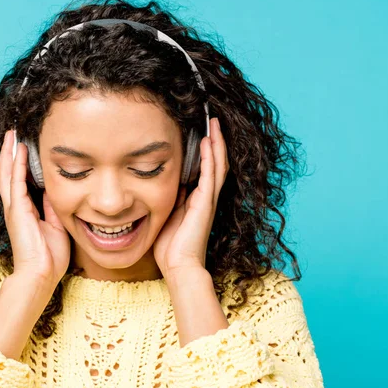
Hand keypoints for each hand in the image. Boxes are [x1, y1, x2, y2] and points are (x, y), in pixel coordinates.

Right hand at [0, 130, 70, 287]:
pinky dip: (16, 163)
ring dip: (9, 153)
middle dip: (10, 153)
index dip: (21, 164)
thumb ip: (51, 208)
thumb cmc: (49, 256)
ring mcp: (14, 207)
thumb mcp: (55, 225)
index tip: (25, 148)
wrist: (41, 274)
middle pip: (8, 173)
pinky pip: (15, 180)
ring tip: (11, 134)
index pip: (20, 182)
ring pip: (8, 173)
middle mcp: (16, 207)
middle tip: (12, 134)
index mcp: (25, 212)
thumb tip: (53, 191)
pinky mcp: (17, 209)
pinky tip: (19, 149)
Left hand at [153, 118, 229, 277]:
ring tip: (214, 124)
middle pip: (216, 163)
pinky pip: (211, 176)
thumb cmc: (172, 247)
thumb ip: (173, 200)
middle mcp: (206, 198)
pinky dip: (211, 158)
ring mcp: (208, 201)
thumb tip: (170, 183)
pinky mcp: (205, 204)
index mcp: (198, 201)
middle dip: (215, 142)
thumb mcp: (169, 216)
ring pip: (217, 165)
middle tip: (212, 120)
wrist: (179, 267)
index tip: (203, 132)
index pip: (206, 170)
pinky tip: (209, 142)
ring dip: (216, 144)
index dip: (207, 151)